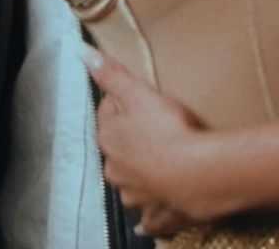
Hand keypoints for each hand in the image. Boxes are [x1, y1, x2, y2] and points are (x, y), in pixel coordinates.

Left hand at [83, 45, 221, 237]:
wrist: (196, 174)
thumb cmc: (167, 130)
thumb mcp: (138, 93)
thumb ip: (111, 74)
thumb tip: (81, 52)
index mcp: (109, 140)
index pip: (108, 115)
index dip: (122, 105)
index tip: (138, 101)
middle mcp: (116, 170)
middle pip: (119, 151)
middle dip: (130, 143)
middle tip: (153, 132)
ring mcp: (137, 194)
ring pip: (131, 184)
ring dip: (138, 179)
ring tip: (155, 170)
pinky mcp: (159, 213)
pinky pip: (151, 219)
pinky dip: (150, 220)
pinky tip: (149, 226)